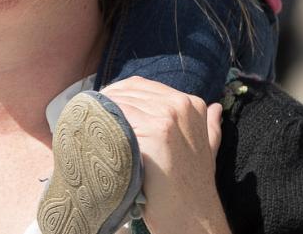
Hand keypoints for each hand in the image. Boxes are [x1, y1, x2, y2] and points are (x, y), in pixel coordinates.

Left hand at [101, 77, 229, 233]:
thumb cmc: (193, 186)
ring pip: (119, 103)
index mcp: (191, 103)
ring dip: (100, 113)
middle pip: (127, 91)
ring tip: (86, 125)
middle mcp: (180, 105)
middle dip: (106, 102)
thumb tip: (216, 107)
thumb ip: (209, 126)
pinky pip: (118, 119)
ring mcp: (168, 117)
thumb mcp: (208, 149)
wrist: (193, 218)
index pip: (140, 85)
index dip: (117, 94)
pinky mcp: (155, 132)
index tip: (100, 107)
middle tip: (87, 115)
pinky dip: (102, 125)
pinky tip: (94, 135)